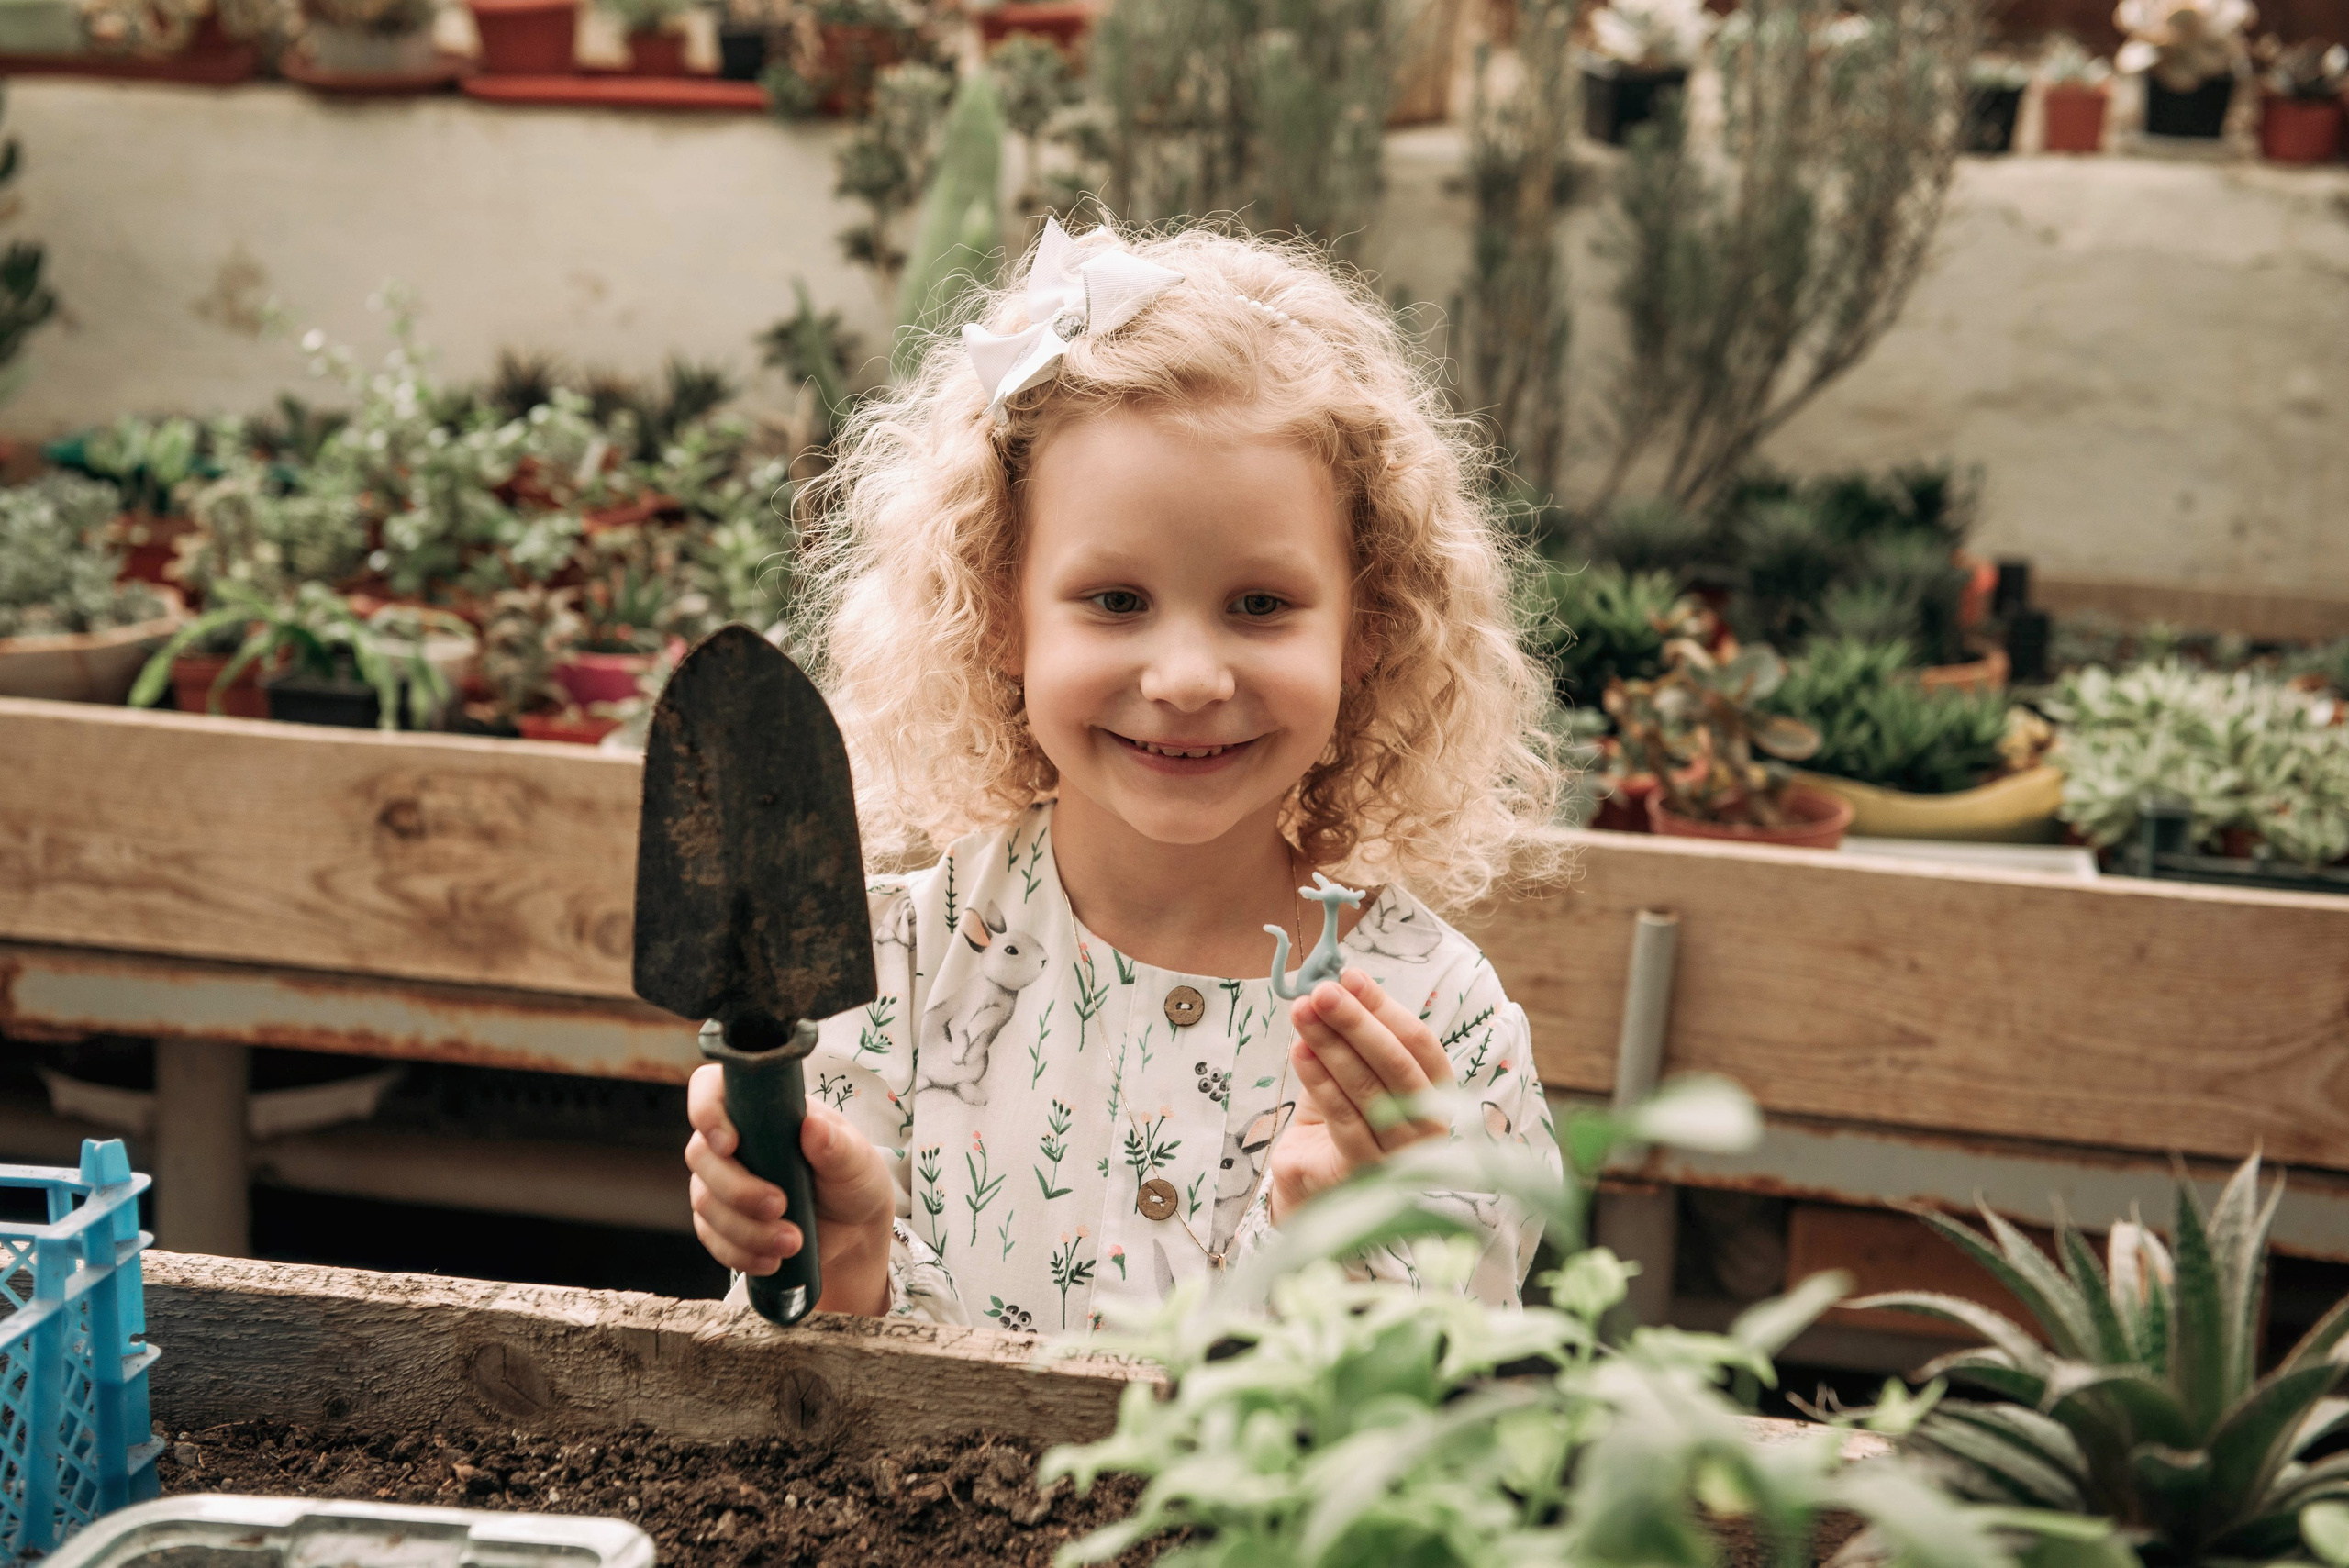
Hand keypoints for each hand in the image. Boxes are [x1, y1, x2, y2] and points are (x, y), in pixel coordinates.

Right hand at [685, 1063, 896, 1315]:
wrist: (854, 1233)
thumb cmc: (853, 1180)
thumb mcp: (857, 1161)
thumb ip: (836, 1145)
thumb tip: (812, 1128)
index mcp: (762, 1109)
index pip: (711, 1089)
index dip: (706, 1110)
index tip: (730, 1142)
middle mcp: (733, 1141)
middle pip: (700, 1154)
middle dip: (737, 1188)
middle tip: (780, 1206)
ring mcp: (720, 1182)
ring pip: (705, 1201)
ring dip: (746, 1229)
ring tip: (793, 1242)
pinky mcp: (720, 1223)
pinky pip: (712, 1238)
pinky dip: (741, 1253)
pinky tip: (773, 1261)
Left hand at [1267, 967, 1452, 1223]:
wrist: (1314, 1189)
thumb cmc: (1342, 1122)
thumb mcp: (1353, 1074)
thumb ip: (1355, 1037)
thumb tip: (1342, 982)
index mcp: (1437, 1096)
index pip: (1420, 1044)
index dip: (1385, 1008)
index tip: (1350, 977)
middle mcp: (1429, 1129)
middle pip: (1397, 1065)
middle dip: (1357, 1022)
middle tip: (1322, 991)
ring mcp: (1401, 1157)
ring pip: (1368, 1089)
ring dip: (1331, 1045)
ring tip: (1302, 1013)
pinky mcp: (1365, 1176)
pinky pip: (1342, 1117)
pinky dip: (1318, 1080)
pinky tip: (1299, 1051)